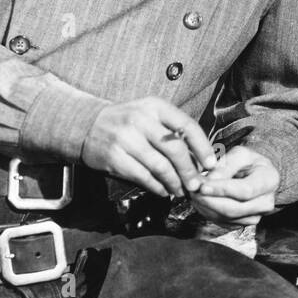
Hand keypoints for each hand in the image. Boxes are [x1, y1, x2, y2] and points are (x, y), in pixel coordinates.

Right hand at [81, 96, 216, 197]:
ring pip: (160, 166)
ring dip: (174, 183)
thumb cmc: (126, 121)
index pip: (186, 126)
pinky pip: (143, 177)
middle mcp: (141, 120)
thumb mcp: (149, 114)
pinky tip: (164, 191)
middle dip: (190, 171)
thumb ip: (171, 130)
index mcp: (154, 107)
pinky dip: (157, 187)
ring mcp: (126, 139)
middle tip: (196, 184)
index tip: (211, 164)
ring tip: (180, 190)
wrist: (86, 125)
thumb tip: (199, 157)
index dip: (202, 147)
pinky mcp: (114, 157)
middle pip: (175, 150)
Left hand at [190, 146, 278, 225]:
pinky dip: (207, 212)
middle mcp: (266, 202)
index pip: (244, 191)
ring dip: (205, 207)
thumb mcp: (240, 154)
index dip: (222, 190)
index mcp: (269, 180)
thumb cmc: (248, 162)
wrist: (256, 175)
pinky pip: (222, 222)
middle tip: (191, 190)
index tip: (202, 186)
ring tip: (193, 193)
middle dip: (209, 200)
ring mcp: (256, 216)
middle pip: (234, 209)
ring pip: (226, 217)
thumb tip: (208, 181)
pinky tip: (200, 200)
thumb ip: (225, 165)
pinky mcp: (243, 224)